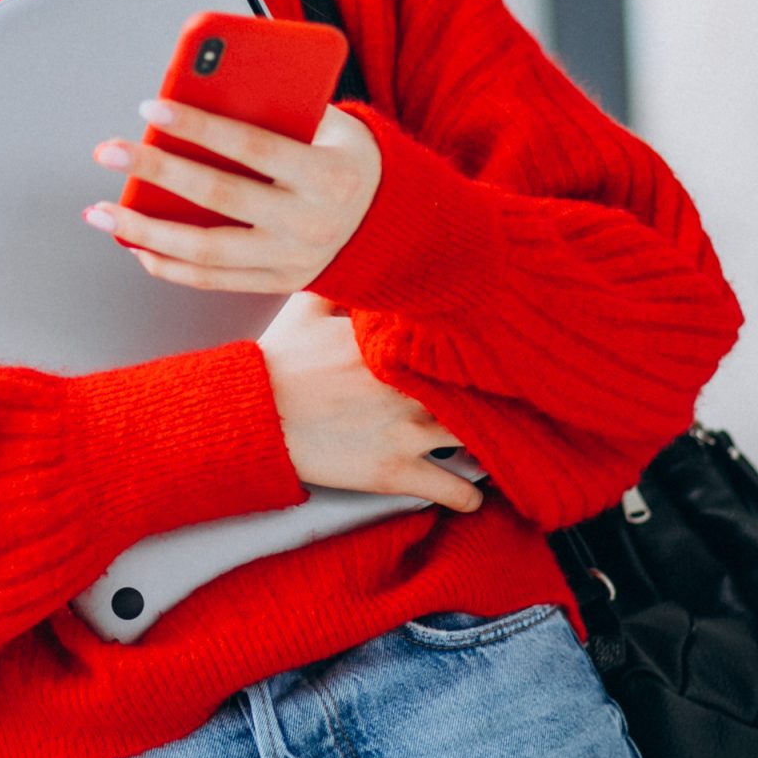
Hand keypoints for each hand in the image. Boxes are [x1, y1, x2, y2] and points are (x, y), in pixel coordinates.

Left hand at [81, 98, 379, 292]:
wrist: (393, 226)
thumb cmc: (347, 159)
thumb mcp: (335, 126)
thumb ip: (283, 109)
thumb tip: (208, 88)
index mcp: (326, 175)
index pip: (253, 147)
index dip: (200, 126)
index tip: (151, 108)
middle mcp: (308, 223)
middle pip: (218, 197)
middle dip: (156, 172)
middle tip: (109, 151)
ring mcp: (291, 261)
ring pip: (205, 251)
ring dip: (144, 231)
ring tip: (100, 211)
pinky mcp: (275, 285)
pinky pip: (211, 280)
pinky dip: (167, 264)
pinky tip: (134, 243)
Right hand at [256, 293, 483, 513]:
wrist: (253, 417)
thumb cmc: (277, 363)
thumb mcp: (306, 308)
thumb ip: (341, 285)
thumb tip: (356, 260)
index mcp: (392, 343)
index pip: (455, 341)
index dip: (477, 348)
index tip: (489, 353)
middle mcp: (409, 385)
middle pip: (475, 388)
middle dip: (492, 395)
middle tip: (503, 402)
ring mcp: (406, 430)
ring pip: (475, 437)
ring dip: (488, 444)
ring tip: (493, 448)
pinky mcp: (395, 471)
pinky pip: (452, 490)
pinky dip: (468, 497)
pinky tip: (471, 496)